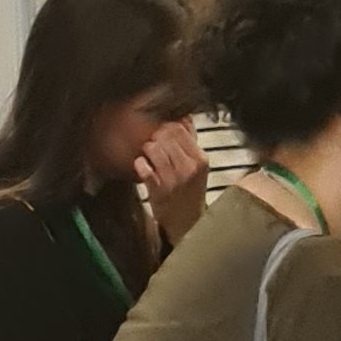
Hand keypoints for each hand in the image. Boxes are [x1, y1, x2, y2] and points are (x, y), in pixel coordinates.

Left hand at [137, 116, 208, 235]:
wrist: (187, 223)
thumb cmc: (191, 191)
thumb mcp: (198, 166)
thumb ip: (192, 141)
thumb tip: (185, 117)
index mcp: (200, 159)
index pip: (180, 129)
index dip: (167, 126)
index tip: (163, 131)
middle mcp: (188, 167)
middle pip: (165, 135)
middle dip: (155, 136)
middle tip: (154, 143)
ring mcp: (172, 179)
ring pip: (153, 148)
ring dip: (147, 148)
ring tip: (149, 155)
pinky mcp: (157, 189)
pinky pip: (142, 166)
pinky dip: (140, 163)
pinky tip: (143, 166)